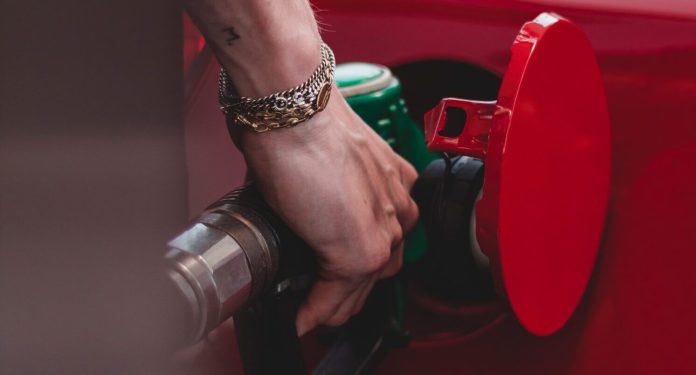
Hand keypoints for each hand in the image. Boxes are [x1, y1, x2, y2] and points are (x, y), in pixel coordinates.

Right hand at [239, 89, 418, 334]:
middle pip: (380, 269)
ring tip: (310, 312)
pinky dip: (314, 311)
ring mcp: (384, 233)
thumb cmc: (305, 121)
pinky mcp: (358, 252)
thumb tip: (306, 204)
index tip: (338, 273)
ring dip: (335, 304)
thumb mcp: (332, 159)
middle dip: (349, 289)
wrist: (295, 110)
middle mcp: (398, 209)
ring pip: (362, 288)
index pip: (385, 238)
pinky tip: (300, 317)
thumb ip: (334, 187)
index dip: (360, 261)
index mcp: (396, 183)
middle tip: (320, 297)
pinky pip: (336, 296)